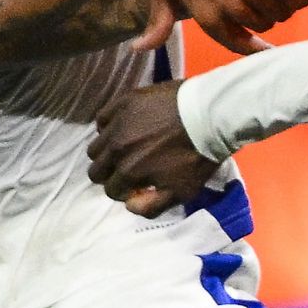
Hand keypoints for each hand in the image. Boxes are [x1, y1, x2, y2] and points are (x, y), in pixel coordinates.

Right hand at [88, 81, 220, 215]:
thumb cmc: (198, 155)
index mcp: (129, 171)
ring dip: (107, 151)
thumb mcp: (182, 191)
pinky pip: (102, 119)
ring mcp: (118, 122)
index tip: (136, 184)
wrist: (211, 114)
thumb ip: (151, 206)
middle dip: (110, 174)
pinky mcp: (123, 101)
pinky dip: (110, 126)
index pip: (111, 190)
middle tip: (128, 167)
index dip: (124, 190)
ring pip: (95, 145)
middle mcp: (116, 148)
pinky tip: (126, 126)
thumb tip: (127, 204)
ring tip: (126, 147)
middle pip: (96, 170)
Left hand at [162, 0, 307, 54]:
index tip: (265, 43)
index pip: (238, 42)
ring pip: (283, 12)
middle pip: (265, 23)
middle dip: (268, 11)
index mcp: (206, 12)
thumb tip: (139, 48)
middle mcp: (229, 5)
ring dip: (286, 2)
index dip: (253, 44)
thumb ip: (158, 17)